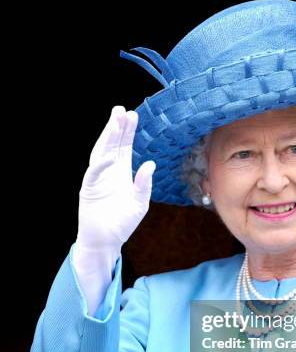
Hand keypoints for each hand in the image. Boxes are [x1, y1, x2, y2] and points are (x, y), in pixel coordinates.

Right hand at [75, 105, 154, 255]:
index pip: (125, 146)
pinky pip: (93, 173)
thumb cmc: (122, 223)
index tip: (133, 115)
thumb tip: (150, 164)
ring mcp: (98, 178)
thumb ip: (144, 185)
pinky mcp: (88, 189)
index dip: (128, 131)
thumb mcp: (140, 203)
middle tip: (120, 110)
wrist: (106, 241)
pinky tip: (109, 156)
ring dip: (107, 138)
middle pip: (112, 144)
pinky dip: (101, 164)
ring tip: (114, 122)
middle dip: (116, 127)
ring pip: (101, 153)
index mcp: (122, 172)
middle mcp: (109, 171)